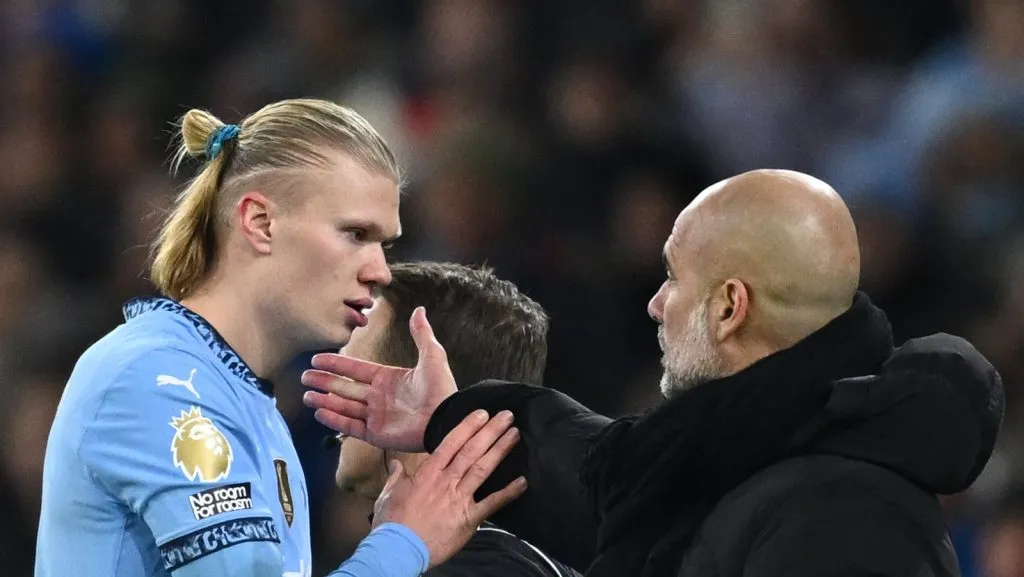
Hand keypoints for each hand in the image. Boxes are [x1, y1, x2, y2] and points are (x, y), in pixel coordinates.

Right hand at [302, 307, 457, 451]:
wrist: (447, 419)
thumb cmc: (442, 388)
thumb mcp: (432, 356)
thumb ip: (422, 334)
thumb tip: (419, 309)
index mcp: (388, 378)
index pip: (355, 369)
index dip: (337, 364)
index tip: (317, 359)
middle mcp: (379, 397)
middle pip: (345, 388)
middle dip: (325, 382)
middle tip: (305, 377)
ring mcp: (376, 416)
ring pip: (344, 407)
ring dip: (325, 400)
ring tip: (307, 395)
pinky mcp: (376, 434)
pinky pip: (351, 426)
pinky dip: (335, 419)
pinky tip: (320, 411)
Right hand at [373, 409, 526, 567]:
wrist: (398, 550)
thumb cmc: (392, 523)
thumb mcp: (389, 494)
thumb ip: (396, 475)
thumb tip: (396, 463)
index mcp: (428, 474)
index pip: (451, 443)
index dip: (468, 427)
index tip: (482, 414)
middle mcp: (446, 481)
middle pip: (471, 451)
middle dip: (490, 431)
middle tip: (507, 416)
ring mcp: (459, 499)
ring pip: (482, 469)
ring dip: (500, 451)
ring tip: (514, 435)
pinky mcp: (468, 519)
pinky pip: (491, 503)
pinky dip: (508, 493)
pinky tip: (522, 482)